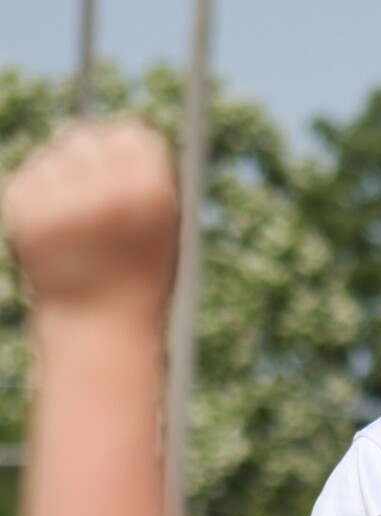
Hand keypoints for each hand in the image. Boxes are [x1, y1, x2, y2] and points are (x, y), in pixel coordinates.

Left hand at [3, 120, 177, 325]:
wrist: (96, 329)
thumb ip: (144, 178)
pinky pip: (27, 178)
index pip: (134, 134)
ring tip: (75, 226)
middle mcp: (108, 191)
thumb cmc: (137, 278)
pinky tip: (55, 234)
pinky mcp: (25, 209)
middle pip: (86, 136)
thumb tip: (117, 127)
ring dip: (61, 180)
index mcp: (152, 195)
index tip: (128, 183)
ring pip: (51, 155)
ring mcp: (63, 199)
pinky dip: (37, 199)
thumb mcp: (161, 229)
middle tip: (96, 205)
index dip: (131, 156)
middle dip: (89, 163)